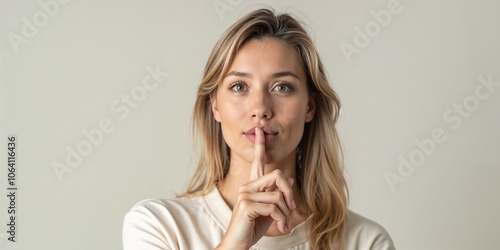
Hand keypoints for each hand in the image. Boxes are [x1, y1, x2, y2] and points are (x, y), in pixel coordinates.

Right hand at [216, 127, 295, 249]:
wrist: (237, 245)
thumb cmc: (252, 229)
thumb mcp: (270, 211)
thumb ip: (277, 196)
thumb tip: (288, 180)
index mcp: (252, 186)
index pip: (256, 162)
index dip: (259, 147)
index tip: (259, 132)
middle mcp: (247, 187)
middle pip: (277, 175)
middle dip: (289, 194)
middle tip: (293, 210)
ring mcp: (245, 194)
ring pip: (278, 196)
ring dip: (286, 214)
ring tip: (284, 226)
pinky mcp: (246, 205)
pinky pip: (274, 207)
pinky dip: (281, 219)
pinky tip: (280, 228)